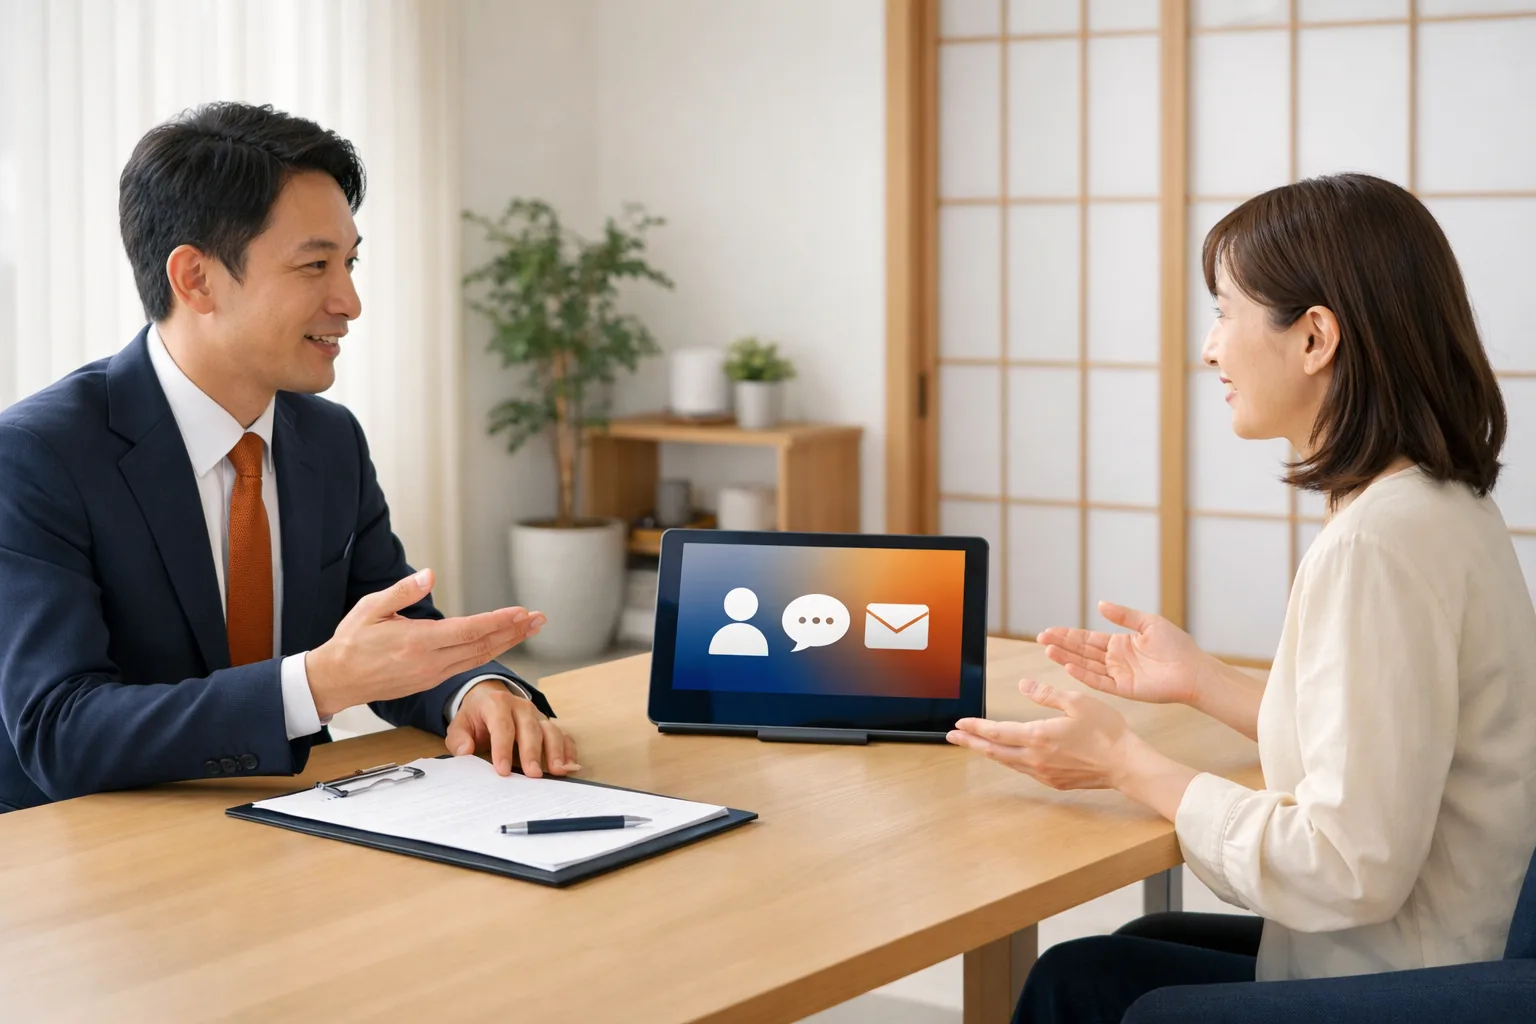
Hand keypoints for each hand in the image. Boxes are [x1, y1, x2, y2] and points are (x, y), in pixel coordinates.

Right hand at [305, 568, 545, 718]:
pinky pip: (467, 666)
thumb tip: (429, 574)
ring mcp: (432, 675)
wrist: (335, 680)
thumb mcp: (370, 608)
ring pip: (478, 658)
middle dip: (514, 632)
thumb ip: (401, 591)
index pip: (468, 631)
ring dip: (507, 643)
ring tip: (529, 629)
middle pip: (482, 646)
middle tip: (540, 619)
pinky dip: (489, 653)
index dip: (498, 622)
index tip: (521, 612)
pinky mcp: (430, 681)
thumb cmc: (351, 641)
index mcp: (417, 642)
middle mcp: (430, 662)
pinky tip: (501, 643)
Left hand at [446, 681, 579, 777]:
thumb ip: (459, 738)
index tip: (502, 770)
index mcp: (497, 704)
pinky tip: (570, 765)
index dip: (503, 749)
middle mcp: (521, 707)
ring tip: (557, 771)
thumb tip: (465, 750)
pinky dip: (568, 750)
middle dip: (532, 753)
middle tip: (533, 775)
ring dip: (556, 751)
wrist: (489, 699)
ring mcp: (537, 715)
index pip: (502, 727)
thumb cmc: (476, 717)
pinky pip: (563, 735)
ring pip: (551, 731)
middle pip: (530, 729)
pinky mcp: (548, 725)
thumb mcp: (460, 724)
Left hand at [946, 679, 1139, 790]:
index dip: (975, 727)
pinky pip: (1024, 770)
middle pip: (994, 751)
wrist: (1126, 765)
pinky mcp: (1054, 781)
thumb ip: (1046, 695)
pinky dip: (1009, 761)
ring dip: (989, 752)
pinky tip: (1008, 755)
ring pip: (1007, 762)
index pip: (997, 732)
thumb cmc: (1106, 732)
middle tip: (953, 737)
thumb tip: (1023, 686)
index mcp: (1038, 737)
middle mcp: (1035, 758)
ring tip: (975, 744)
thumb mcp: (1077, 702)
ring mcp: (1044, 773)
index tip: (959, 723)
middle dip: (971, 743)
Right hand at [1036, 601, 1212, 706]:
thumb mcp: (1148, 623)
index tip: (1049, 631)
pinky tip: (1068, 667)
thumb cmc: (1177, 646)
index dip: (1068, 635)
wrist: (1194, 670)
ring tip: (1049, 650)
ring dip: (1067, 658)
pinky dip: (1083, 675)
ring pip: (1086, 666)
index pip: (1088, 638)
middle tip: (1041, 638)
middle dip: (1061, 644)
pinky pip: (1099, 681)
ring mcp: (1117, 675)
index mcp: (1120, 643)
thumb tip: (1099, 604)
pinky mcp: (1123, 689)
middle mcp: (1115, 659)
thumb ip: (1123, 615)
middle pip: (1082, 651)